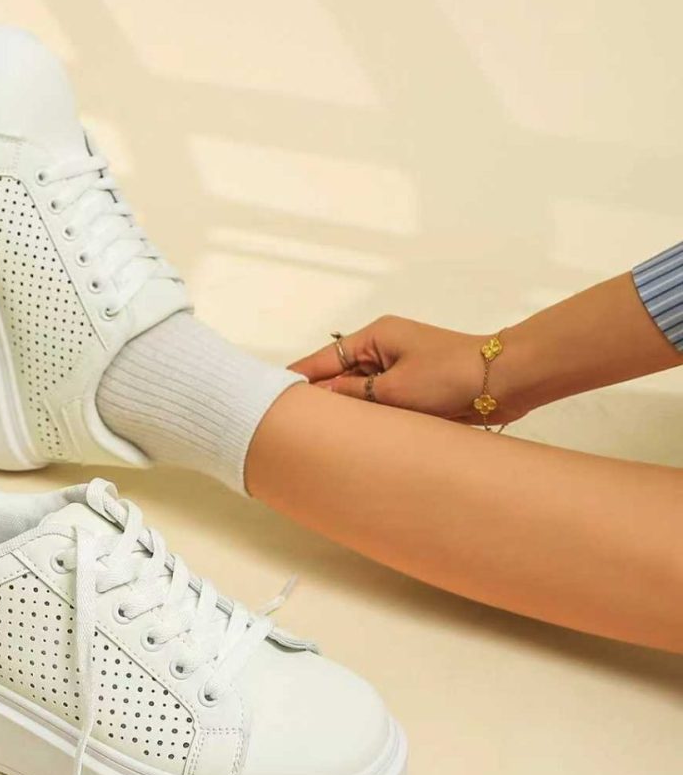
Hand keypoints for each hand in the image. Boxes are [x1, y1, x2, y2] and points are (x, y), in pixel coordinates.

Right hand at [289, 316, 529, 424]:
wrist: (504, 382)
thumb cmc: (450, 375)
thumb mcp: (393, 389)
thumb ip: (353, 396)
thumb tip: (320, 400)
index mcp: (375, 336)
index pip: (323, 359)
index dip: (298, 380)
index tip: (271, 397)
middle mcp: (383, 350)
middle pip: (339, 377)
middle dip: (321, 400)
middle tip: (291, 426)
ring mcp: (399, 370)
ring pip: (360, 394)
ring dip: (349, 412)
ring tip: (319, 436)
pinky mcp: (414, 389)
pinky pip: (381, 404)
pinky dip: (370, 418)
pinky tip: (356, 437)